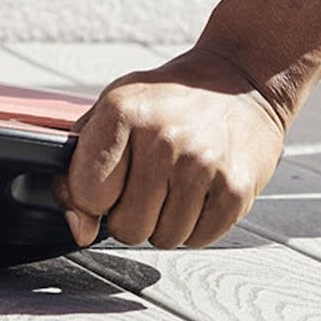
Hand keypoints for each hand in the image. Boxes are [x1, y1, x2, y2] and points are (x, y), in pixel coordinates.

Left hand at [56, 48, 287, 249]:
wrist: (241, 82)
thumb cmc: (169, 100)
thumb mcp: (114, 109)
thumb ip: (80, 166)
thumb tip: (80, 229)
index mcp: (124, 112)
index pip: (87, 195)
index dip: (95, 197)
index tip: (112, 181)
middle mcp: (163, 138)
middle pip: (126, 228)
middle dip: (135, 213)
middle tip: (153, 179)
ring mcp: (202, 163)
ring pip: (164, 238)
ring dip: (168, 219)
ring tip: (181, 179)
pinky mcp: (236, 188)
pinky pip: (198, 239)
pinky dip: (198, 223)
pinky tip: (204, 188)